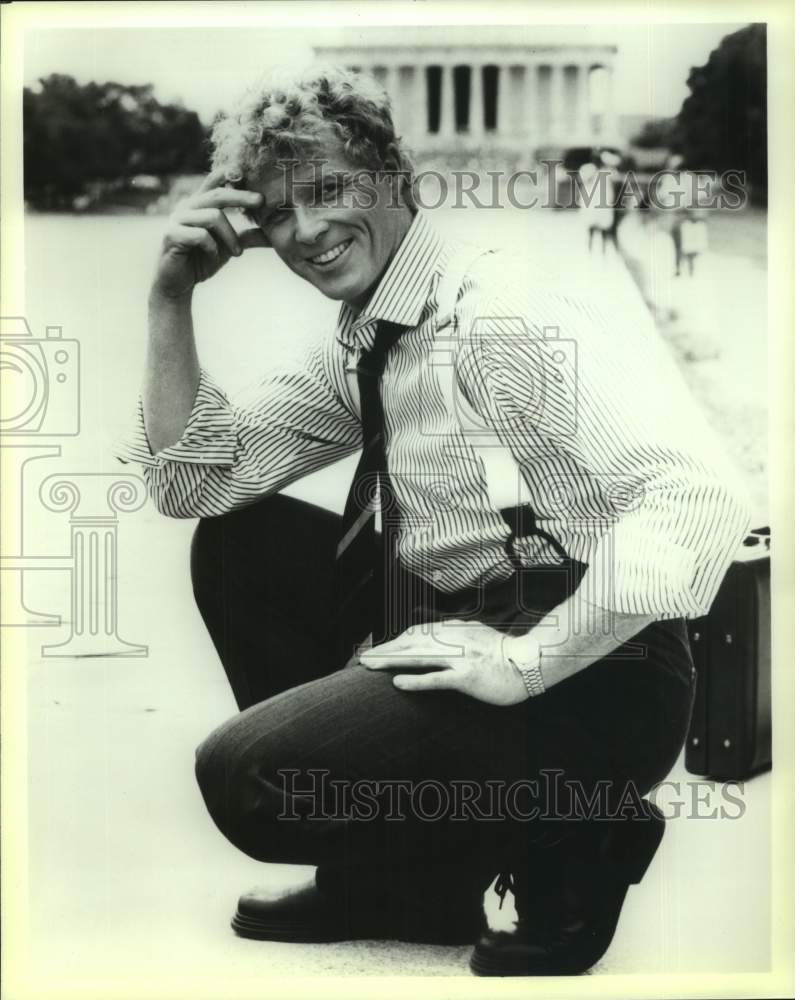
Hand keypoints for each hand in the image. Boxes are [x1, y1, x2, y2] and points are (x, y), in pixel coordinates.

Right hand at [152, 168, 268, 298]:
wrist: (178, 283)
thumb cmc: (202, 260)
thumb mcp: (229, 247)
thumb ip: (247, 237)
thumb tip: (273, 233)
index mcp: (199, 205)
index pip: (214, 181)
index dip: (230, 173)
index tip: (249, 172)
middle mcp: (187, 207)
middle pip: (217, 194)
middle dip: (241, 196)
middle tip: (261, 201)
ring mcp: (177, 219)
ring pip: (212, 216)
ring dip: (230, 236)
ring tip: (238, 253)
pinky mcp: (171, 235)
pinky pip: (199, 235)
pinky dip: (212, 246)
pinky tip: (214, 256)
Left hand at [360, 619, 530, 705]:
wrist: (531, 663)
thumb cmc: (506, 653)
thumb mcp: (477, 633)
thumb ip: (457, 631)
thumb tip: (438, 627)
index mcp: (455, 630)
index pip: (417, 634)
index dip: (396, 641)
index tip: (380, 649)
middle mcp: (454, 640)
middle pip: (411, 643)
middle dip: (385, 650)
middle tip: (363, 658)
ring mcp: (460, 658)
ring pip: (418, 657)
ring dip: (391, 661)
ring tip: (370, 666)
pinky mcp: (467, 677)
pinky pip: (436, 678)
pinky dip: (415, 680)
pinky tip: (397, 682)